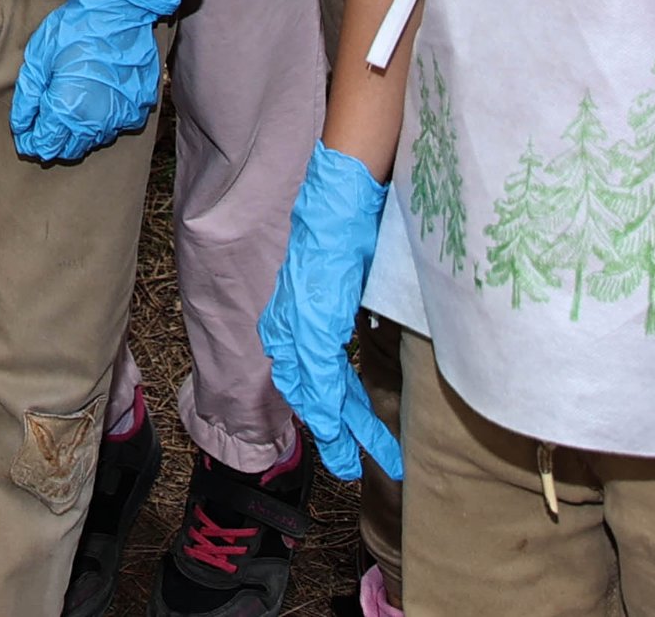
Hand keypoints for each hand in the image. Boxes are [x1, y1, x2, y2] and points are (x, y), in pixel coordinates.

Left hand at [9, 0, 177, 162]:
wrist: (118, 9)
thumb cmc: (74, 29)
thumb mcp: (39, 58)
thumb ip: (28, 97)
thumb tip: (20, 125)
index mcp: (69, 110)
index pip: (46, 145)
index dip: (31, 142)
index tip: (25, 134)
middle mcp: (97, 122)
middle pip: (70, 149)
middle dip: (53, 140)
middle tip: (43, 121)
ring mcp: (121, 116)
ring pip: (93, 139)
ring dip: (77, 130)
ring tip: (69, 105)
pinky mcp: (138, 108)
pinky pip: (114, 126)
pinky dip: (101, 119)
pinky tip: (94, 98)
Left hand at [258, 144, 401, 480]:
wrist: (341, 187)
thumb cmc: (349, 219)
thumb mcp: (346, 268)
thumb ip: (345, 299)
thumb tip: (362, 322)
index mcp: (300, 306)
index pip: (310, 366)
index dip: (326, 401)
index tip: (340, 427)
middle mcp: (292, 315)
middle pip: (308, 386)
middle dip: (332, 430)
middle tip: (348, 466)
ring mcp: (300, 315)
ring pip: (311, 386)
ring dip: (334, 428)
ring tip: (353, 464)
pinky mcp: (313, 313)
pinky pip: (316, 368)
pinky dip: (325, 402)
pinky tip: (333, 427)